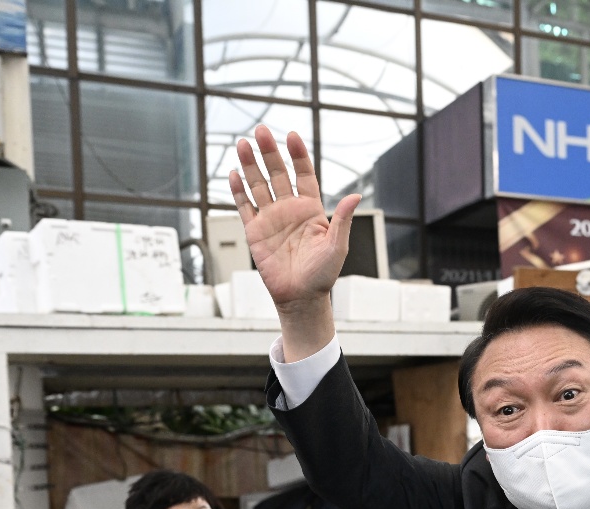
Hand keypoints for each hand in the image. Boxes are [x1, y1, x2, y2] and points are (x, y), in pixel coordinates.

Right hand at [229, 125, 360, 320]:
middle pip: (277, 173)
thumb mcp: (337, 246)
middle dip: (269, 152)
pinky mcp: (255, 231)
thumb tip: (356, 195)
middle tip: (260, 131)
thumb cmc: (322, 274)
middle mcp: (289, 209)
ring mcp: (271, 218)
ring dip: (250, 165)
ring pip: (258, 185)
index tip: (291, 135)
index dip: (298, 155)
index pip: (303, 174)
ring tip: (242, 144)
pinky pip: (245, 207)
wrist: (301, 297)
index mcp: (311, 209)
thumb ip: (344, 220)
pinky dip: (238, 191)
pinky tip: (234, 174)